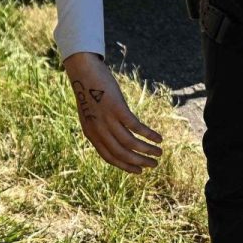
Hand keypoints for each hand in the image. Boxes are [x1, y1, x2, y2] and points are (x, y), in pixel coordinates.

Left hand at [62, 52, 161, 173]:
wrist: (83, 71)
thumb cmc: (88, 91)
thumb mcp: (90, 114)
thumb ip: (99, 128)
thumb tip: (113, 138)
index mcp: (91, 134)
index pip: (109, 157)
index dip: (125, 166)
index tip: (139, 171)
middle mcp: (98, 130)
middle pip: (122, 153)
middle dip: (140, 162)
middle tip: (154, 165)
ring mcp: (107, 120)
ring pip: (130, 143)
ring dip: (147, 150)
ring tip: (160, 152)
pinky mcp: (117, 109)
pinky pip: (136, 127)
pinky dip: (149, 135)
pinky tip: (158, 138)